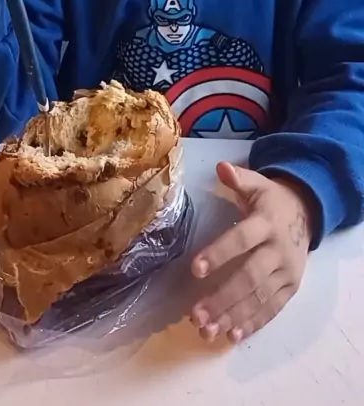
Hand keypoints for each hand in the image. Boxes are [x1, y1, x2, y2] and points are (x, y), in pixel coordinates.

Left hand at [190, 162, 314, 343]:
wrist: (307, 213)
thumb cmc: (271, 200)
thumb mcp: (257, 184)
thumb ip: (238, 178)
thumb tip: (220, 167)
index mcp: (266, 222)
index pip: (242, 239)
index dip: (219, 253)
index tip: (196, 269)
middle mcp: (278, 250)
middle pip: (250, 277)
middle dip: (223, 297)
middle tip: (196, 314)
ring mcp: (287, 272)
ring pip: (259, 298)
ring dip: (233, 316)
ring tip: (206, 330)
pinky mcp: (291, 288)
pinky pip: (272, 309)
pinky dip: (253, 324)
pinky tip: (232, 336)